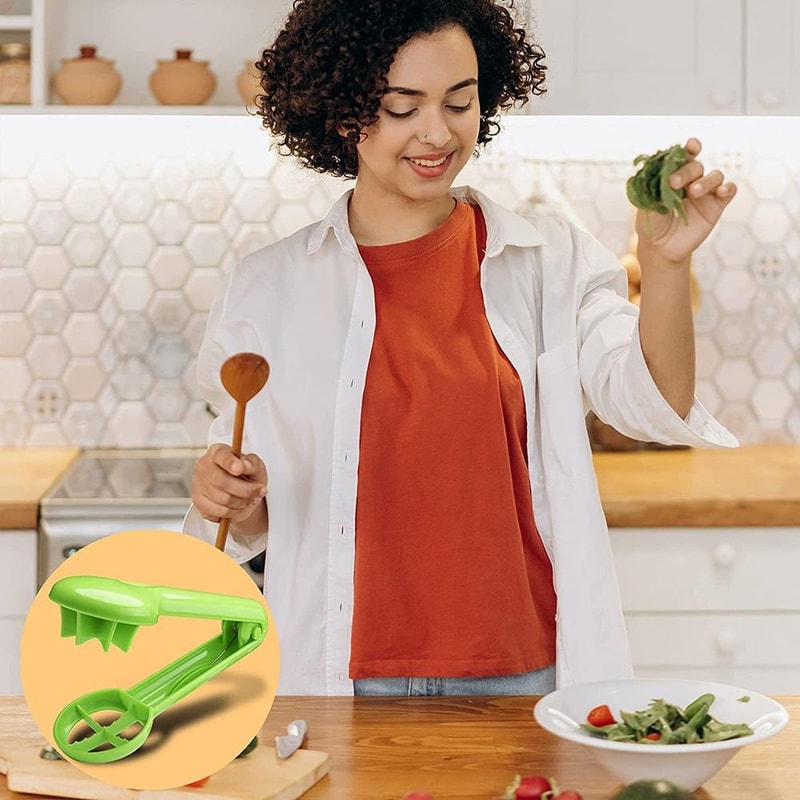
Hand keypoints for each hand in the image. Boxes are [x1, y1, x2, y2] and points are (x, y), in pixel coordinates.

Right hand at [191, 443, 266, 523]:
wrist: (242, 491)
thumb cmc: (247, 474)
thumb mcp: (255, 466)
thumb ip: (252, 463)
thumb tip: (244, 465)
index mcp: (218, 451)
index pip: (220, 455)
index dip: (230, 463)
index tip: (239, 469)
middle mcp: (204, 466)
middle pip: (223, 482)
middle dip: (246, 490)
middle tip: (260, 491)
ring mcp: (198, 484)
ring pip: (224, 499)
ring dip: (243, 502)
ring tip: (250, 499)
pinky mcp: (198, 502)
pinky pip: (220, 512)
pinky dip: (234, 512)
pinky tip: (239, 506)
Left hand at [635, 137, 736, 265]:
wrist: (661, 249)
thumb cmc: (652, 225)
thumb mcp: (646, 207)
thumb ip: (652, 189)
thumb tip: (656, 171)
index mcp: (674, 177)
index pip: (683, 158)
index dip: (689, 149)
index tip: (691, 145)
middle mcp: (691, 181)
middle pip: (696, 166)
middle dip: (686, 171)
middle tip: (674, 183)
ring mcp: (706, 193)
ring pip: (715, 175)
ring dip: (706, 181)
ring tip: (694, 192)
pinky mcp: (716, 205)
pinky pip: (729, 190)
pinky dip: (727, 188)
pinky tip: (721, 192)